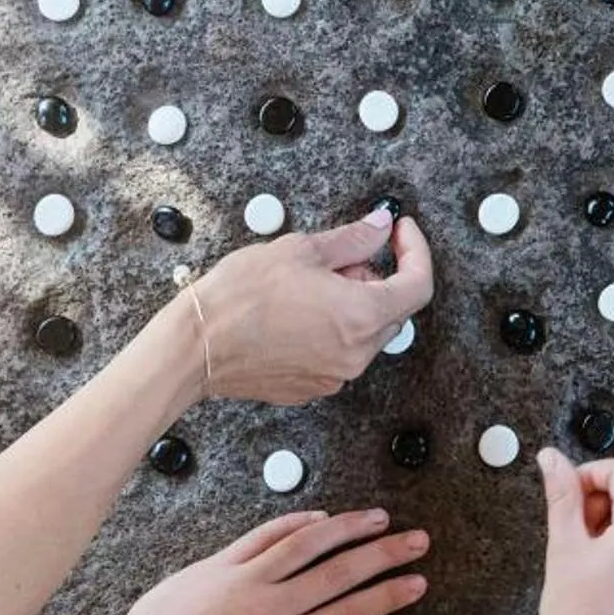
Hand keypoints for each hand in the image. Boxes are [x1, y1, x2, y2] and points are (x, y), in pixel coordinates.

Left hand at [91, 509, 427, 614]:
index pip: (352, 612)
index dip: (389, 594)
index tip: (418, 581)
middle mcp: (271, 606)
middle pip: (340, 571)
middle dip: (383, 553)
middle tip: (415, 538)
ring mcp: (244, 580)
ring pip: (306, 543)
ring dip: (346, 527)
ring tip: (377, 516)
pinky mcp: (216, 565)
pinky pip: (263, 535)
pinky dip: (294, 522)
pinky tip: (318, 516)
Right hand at [186, 210, 433, 406]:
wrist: (195, 347)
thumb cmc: (240, 297)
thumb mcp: (301, 250)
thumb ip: (352, 239)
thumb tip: (379, 227)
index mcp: (361, 316)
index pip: (418, 285)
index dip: (415, 252)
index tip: (400, 232)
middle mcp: (355, 354)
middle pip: (393, 311)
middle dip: (377, 278)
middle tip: (342, 257)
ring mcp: (333, 376)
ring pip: (364, 334)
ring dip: (353, 305)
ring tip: (311, 284)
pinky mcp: (310, 387)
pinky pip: (338, 354)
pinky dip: (331, 330)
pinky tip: (298, 312)